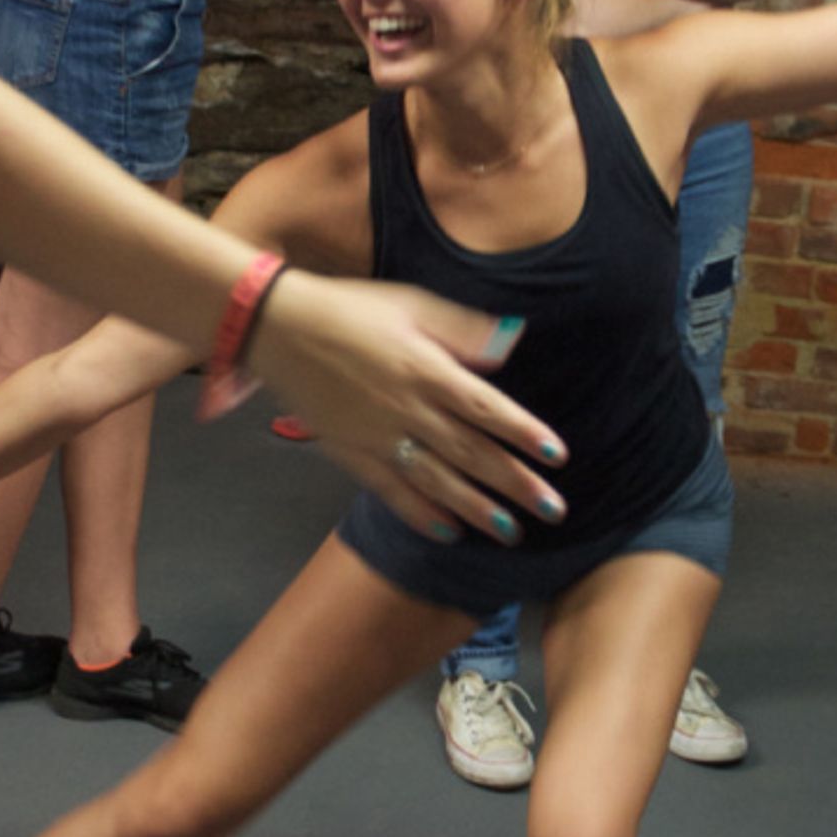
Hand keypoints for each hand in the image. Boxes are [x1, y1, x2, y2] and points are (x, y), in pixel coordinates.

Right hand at [246, 273, 568, 544]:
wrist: (279, 328)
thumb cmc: (350, 310)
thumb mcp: (412, 304)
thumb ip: (463, 329)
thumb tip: (511, 342)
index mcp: (428, 370)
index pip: (488, 410)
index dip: (524, 433)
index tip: (556, 455)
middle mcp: (409, 410)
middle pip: (473, 454)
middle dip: (517, 485)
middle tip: (554, 510)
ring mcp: (380, 438)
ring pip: (438, 482)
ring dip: (478, 509)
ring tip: (511, 532)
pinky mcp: (352, 455)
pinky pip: (391, 492)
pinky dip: (420, 515)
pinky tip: (448, 532)